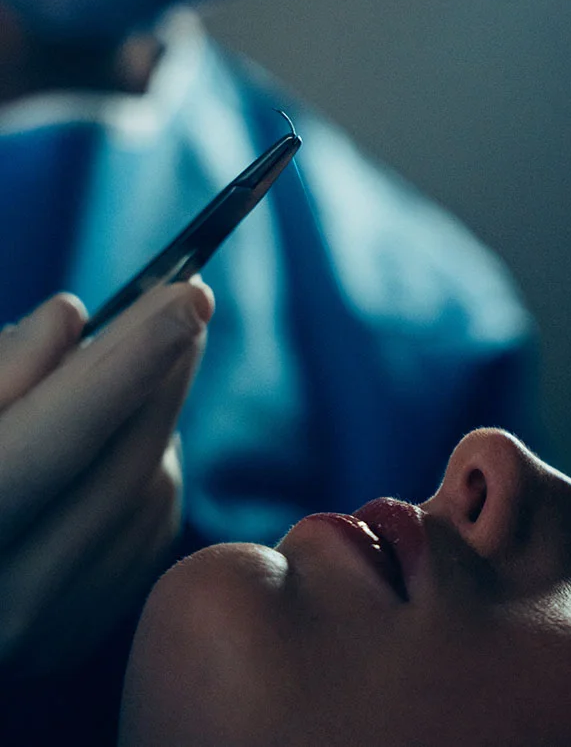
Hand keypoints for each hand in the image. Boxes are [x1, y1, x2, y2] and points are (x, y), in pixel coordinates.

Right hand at [0, 279, 213, 674]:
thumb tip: (70, 319)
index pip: (58, 435)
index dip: (131, 361)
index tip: (193, 295)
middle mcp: (1, 595)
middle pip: (122, 462)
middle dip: (164, 371)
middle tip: (189, 299)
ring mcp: (42, 628)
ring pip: (149, 490)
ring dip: (150, 419)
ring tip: (118, 379)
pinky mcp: (76, 634)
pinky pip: (152, 525)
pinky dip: (146, 469)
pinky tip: (110, 448)